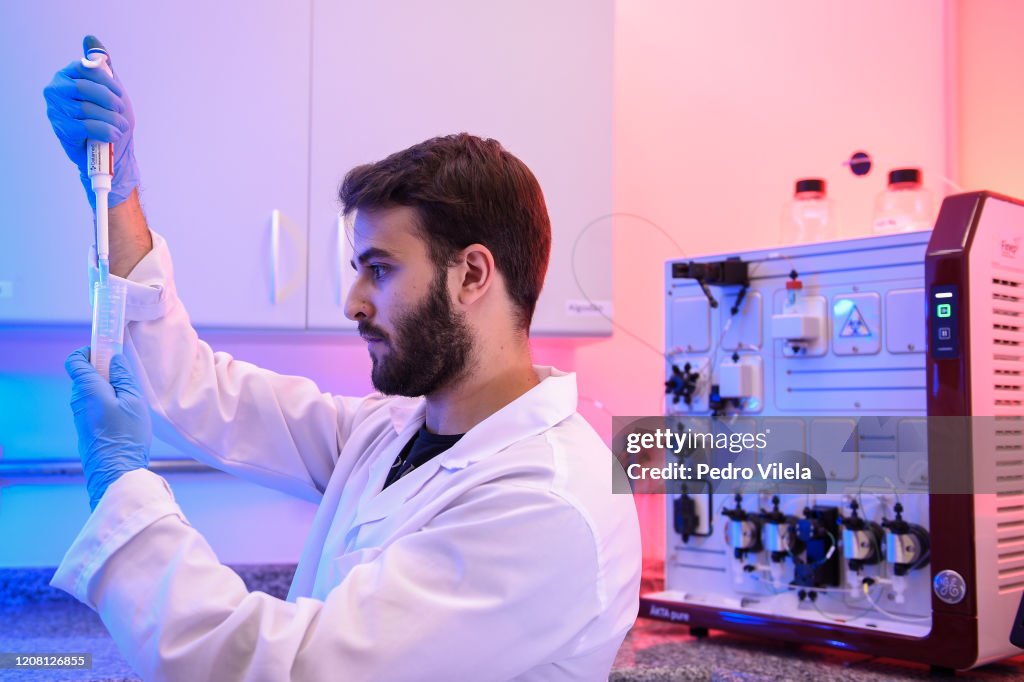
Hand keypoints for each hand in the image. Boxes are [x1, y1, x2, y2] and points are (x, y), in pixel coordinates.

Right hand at [43, 44, 139, 208]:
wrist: (113, 152)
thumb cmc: (111, 117)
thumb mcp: (111, 88)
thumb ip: (102, 65)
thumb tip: (89, 38)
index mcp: (67, 75)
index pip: (86, 68)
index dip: (107, 82)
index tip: (120, 95)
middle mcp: (56, 90)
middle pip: (85, 87)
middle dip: (110, 101)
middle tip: (122, 111)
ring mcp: (56, 110)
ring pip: (87, 108)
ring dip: (112, 119)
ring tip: (121, 127)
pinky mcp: (62, 130)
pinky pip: (86, 126)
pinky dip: (106, 130)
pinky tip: (114, 135)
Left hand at [65, 348, 150, 509]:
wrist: (116, 470)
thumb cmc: (126, 435)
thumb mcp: (133, 400)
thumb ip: (123, 377)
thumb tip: (114, 359)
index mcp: (87, 388)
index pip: (76, 359)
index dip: (89, 350)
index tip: (108, 349)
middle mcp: (78, 399)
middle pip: (85, 373)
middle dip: (104, 369)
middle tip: (127, 376)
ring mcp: (80, 414)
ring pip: (90, 389)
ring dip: (107, 387)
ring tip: (130, 398)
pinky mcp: (86, 426)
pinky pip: (93, 404)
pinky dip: (106, 400)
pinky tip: (124, 413)